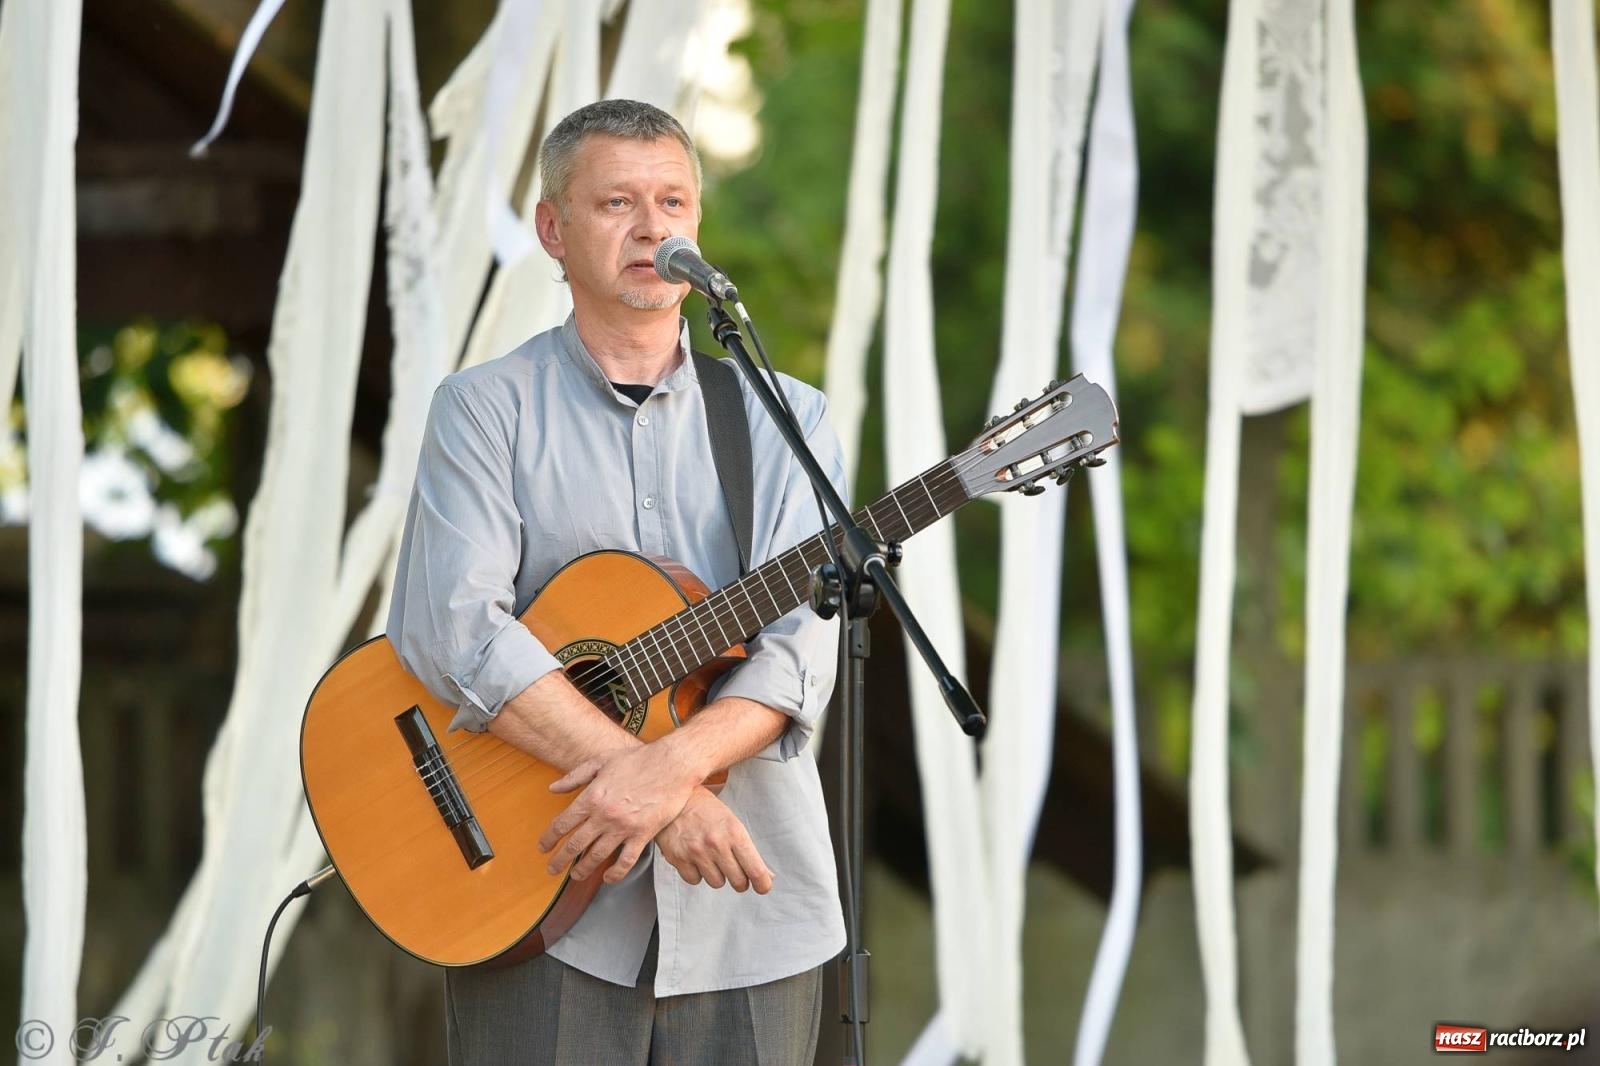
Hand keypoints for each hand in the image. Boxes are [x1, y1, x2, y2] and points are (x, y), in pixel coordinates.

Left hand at [539, 742, 701, 883]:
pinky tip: (608, 877)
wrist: (672, 764)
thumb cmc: (638, 759)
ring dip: (583, 869)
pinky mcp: (642, 835)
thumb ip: (575, 776)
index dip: (549, 838)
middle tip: (552, 868)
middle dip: (560, 859)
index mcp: (592, 797)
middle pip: (575, 844)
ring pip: (597, 856)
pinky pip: (626, 861)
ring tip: (576, 875)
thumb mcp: (601, 761)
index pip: (563, 824)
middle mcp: (604, 815)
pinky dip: (615, 873)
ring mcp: (623, 827)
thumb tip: (553, 788)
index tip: (543, 847)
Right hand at [655, 787, 774, 892]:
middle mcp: (716, 844)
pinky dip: (696, 873)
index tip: (763, 887)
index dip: (763, 884)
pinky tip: (695, 858)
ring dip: (717, 875)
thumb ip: (748, 850)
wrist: (672, 797)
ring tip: (711, 857)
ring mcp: (696, 852)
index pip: (755, 870)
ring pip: (717, 883)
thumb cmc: (706, 810)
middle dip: (740, 880)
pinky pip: (694, 880)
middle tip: (736, 870)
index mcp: (734, 832)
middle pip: (738, 882)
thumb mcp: (732, 823)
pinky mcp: (678, 858)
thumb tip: (768, 876)